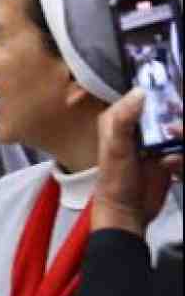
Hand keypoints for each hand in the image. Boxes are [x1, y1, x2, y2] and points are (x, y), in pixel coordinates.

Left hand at [93, 89, 182, 233]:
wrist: (128, 211)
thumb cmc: (116, 178)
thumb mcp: (117, 147)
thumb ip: (125, 120)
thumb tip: (140, 91)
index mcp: (119, 119)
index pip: (140, 95)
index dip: (157, 89)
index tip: (174, 84)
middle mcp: (138, 126)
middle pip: (164, 109)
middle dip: (175, 114)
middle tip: (180, 118)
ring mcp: (155, 141)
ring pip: (175, 126)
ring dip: (181, 134)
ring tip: (170, 154)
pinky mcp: (170, 156)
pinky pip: (182, 146)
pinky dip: (184, 150)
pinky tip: (176, 161)